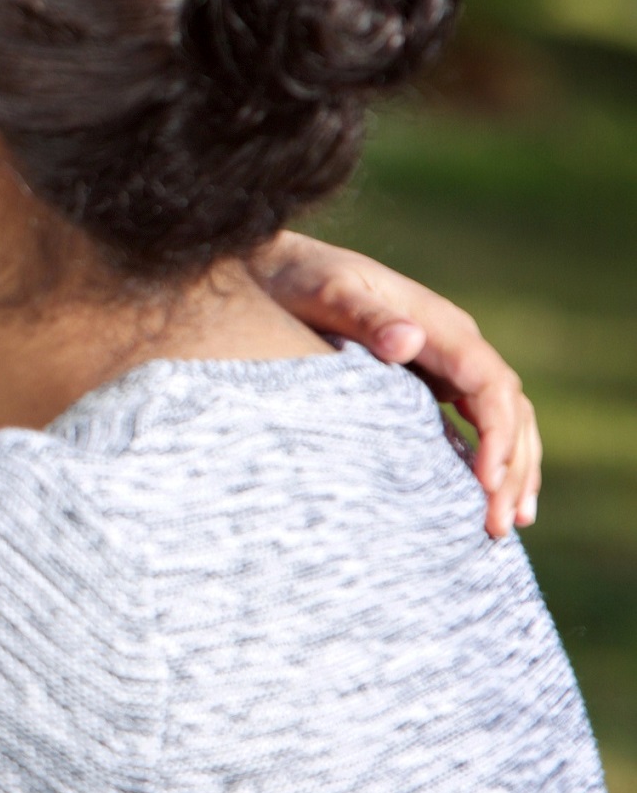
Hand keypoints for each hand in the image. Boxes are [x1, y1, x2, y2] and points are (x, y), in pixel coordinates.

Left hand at [254, 232, 540, 537]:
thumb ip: (365, 317)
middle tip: (500, 523)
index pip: (489, 383)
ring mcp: (444, 362)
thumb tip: (409, 341)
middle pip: (508, 406)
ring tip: (509, 522)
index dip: (498, 432)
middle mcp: (452, 342)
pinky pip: (476, 420)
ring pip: (502, 416)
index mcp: (438, 324)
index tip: (486, 480)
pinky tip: (489, 495)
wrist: (278, 268)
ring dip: (513, 468)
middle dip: (513, 465)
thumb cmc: (300, 280)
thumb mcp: (326, 294)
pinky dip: (491, 456)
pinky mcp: (429, 380)